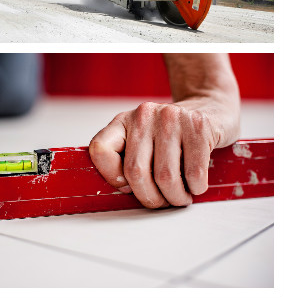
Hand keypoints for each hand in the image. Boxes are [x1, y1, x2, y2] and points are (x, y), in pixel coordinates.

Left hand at [89, 99, 233, 207]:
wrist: (211, 108)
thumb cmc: (172, 136)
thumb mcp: (142, 141)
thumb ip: (127, 160)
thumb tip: (123, 190)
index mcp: (122, 121)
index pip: (100, 149)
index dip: (111, 176)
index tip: (127, 187)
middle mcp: (143, 116)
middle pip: (135, 171)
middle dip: (149, 197)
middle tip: (161, 202)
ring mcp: (171, 118)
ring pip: (165, 176)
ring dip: (174, 197)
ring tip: (179, 197)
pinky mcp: (199, 126)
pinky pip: (193, 172)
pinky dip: (195, 188)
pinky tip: (195, 185)